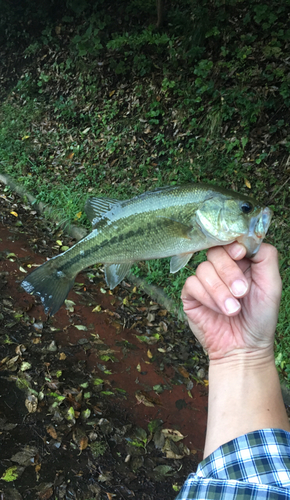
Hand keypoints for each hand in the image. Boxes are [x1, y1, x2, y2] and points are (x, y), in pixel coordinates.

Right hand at [181, 243, 281, 360]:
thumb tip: (248, 240)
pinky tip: (218, 311)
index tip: (240, 254)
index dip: (232, 245)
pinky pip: (192, 284)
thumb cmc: (260, 318)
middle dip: (229, 272)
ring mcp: (205, 280)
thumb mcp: (272, 285)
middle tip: (241, 292)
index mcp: (241, 262)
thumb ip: (266, 258)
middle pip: (216, 252)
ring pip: (203, 269)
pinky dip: (207, 297)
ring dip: (220, 290)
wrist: (244, 348)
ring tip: (233, 310)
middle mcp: (222, 268)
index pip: (231, 241)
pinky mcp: (191, 294)